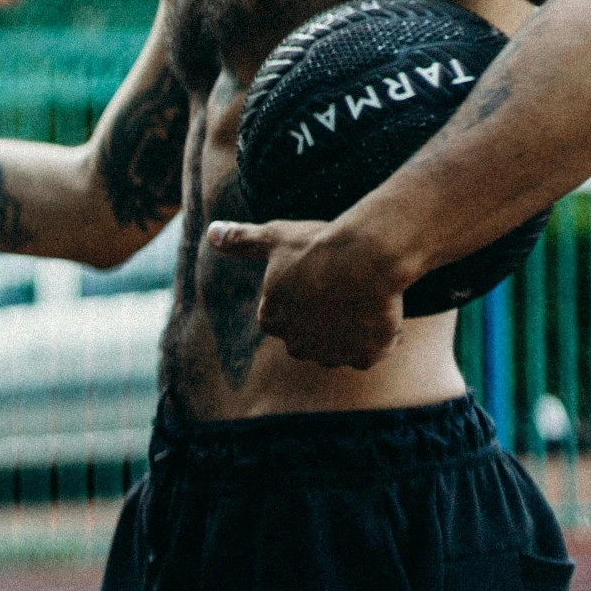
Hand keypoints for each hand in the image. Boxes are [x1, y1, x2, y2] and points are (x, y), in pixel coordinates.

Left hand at [205, 217, 407, 369]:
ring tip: (359, 297)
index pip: (280, 317)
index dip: (299, 298)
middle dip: (320, 320)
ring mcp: (331, 354)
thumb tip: (211, 233)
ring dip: (347, 331)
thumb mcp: (274, 237)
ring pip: (338, 348)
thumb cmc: (315, 246)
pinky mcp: (363, 358)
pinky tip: (379, 311)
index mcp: (271, 320)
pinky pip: (368, 352)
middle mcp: (297, 345)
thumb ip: (241, 240)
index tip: (314, 278)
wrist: (363, 259)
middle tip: (338, 287)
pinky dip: (374, 337)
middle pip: (308, 337)